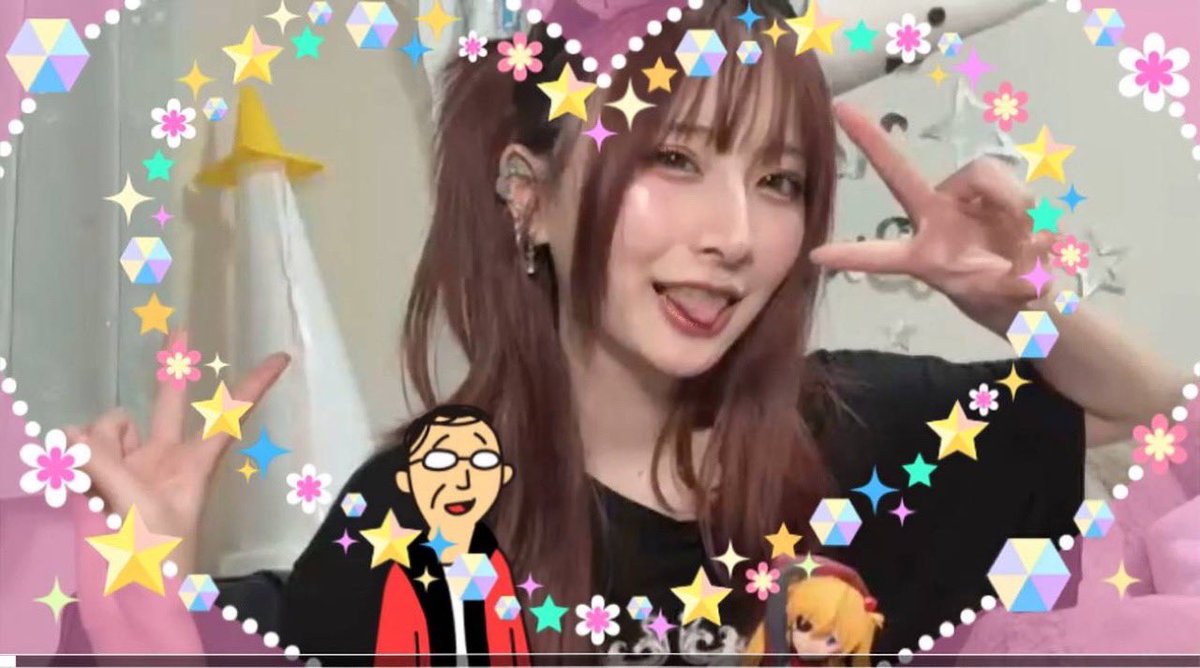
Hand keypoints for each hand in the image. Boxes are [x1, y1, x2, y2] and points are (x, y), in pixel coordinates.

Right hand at [66, 328, 289, 574]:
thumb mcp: (142, 506)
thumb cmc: (156, 556)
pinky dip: (74, 454)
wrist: (132, 597)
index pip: (230, 413)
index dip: (254, 384)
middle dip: (173, 367)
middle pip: (170, 402)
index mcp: (197, 463)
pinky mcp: (99, 476)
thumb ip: (108, 464)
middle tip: (181, 328)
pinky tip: (74, 477)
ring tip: (98, 482)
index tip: (282, 357)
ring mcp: (131, 465)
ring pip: (109, 425)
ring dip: (99, 441)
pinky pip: (80, 445)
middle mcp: (165, 456)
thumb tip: (73, 437)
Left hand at [810, 103, 1056, 334]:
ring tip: (1028, 243)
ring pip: (982, 174)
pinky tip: (1042, 239)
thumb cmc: (1004, 298)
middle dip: (870, 143)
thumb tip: (1029, 261)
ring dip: (1012, 204)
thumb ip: (1015, 284)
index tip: (817, 255)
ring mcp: (969, 201)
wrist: (1037, 287)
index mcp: (924, 254)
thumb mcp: (1007, 302)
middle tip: (841, 110)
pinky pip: (1021, 190)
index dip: (852, 256)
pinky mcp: (1003, 192)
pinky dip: (1038, 218)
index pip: (882, 254)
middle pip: (904, 177)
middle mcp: (938, 218)